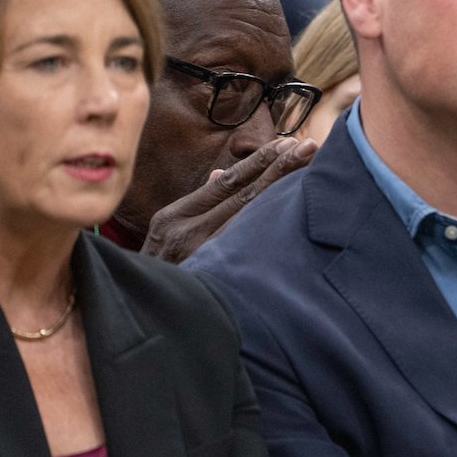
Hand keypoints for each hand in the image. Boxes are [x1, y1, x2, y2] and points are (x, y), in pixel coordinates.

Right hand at [140, 137, 315, 262]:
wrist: (146, 313)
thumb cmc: (162, 270)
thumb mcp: (167, 234)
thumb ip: (197, 205)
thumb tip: (222, 173)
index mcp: (174, 216)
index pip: (225, 182)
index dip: (258, 161)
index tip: (285, 144)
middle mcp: (187, 232)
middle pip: (243, 193)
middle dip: (278, 168)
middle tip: (308, 146)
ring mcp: (203, 254)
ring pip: (250, 214)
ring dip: (284, 189)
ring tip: (310, 167)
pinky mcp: (217, 274)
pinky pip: (252, 244)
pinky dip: (275, 223)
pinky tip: (299, 210)